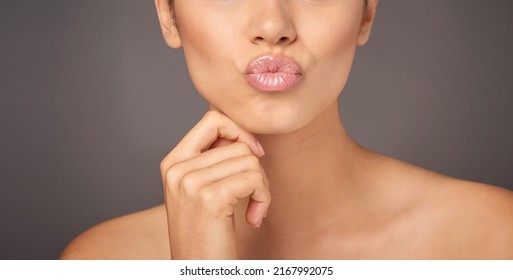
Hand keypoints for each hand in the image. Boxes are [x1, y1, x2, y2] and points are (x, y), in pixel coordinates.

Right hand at [160, 110, 270, 258]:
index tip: (253, 153)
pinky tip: (253, 218)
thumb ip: (213, 161)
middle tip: (253, 196)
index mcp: (173, 163)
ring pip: (250, 160)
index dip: (239, 131)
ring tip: (251, 210)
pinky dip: (263, 198)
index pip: (212, 120)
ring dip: (261, 187)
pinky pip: (254, 178)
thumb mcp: (200, 191)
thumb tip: (243, 135)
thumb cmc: (205, 234)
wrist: (197, 271)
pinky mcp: (209, 197)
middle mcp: (177, 169)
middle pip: (238, 144)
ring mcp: (190, 182)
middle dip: (255, 170)